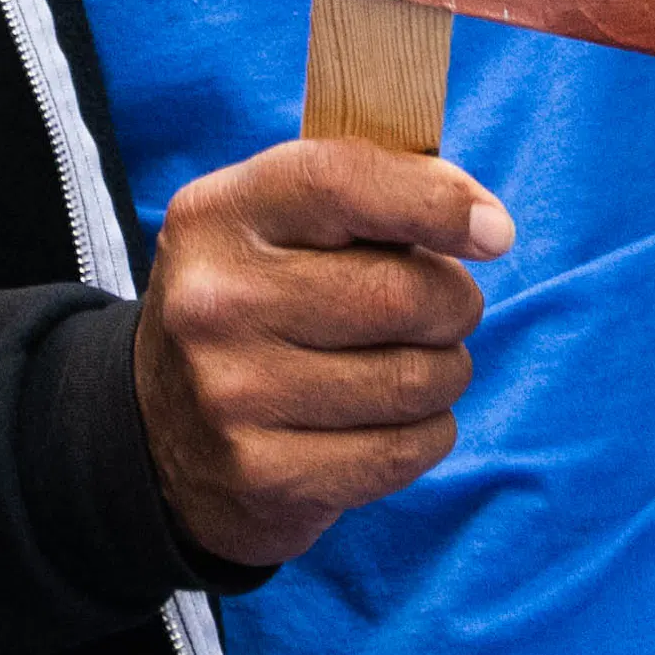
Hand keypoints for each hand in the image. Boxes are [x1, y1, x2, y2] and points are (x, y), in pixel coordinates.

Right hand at [128, 131, 510, 568]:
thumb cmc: (253, 306)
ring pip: (416, 379)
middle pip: (401, 294)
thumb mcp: (272, 230)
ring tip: (415, 366)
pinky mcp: (264, 473)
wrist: (161, 432)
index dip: (435, 201)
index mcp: (217, 216)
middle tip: (444, 310)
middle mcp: (215, 302)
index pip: (340, 181)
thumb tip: (484, 223)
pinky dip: (427, 433)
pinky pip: (405, 450)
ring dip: (445, 373)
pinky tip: (395, 420)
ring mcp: (234, 394)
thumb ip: (363, 199)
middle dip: (454, 303)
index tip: (493, 232)